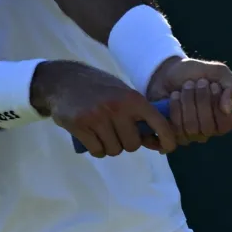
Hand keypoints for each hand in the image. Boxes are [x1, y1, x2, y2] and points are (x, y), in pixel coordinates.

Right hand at [31, 61, 177, 157]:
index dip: (167, 139)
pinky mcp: (80, 126)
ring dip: (110, 146)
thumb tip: (156, 141)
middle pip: (133, 144)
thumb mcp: (122, 92)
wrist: (64, 80)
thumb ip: (138, 114)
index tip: (167, 148)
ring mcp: (98, 117)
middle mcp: (117, 107)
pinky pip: (97, 151)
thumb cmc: (99, 88)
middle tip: (117, 132)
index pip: (158, 123)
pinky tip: (92, 136)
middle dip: (126, 142)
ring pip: (114, 150)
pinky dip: (96, 148)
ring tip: (102, 132)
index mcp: (132, 98)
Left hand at [145, 58, 231, 146]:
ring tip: (186, 86)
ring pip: (192, 127)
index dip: (221, 105)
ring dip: (188, 101)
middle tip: (199, 82)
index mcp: (228, 115)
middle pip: (210, 127)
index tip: (215, 86)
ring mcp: (195, 134)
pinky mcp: (177, 134)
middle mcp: (213, 129)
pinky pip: (177, 128)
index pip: (231, 123)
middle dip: (202, 100)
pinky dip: (176, 107)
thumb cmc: (196, 73)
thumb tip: (228, 109)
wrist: (168, 72)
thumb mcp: (219, 72)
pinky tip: (175, 95)